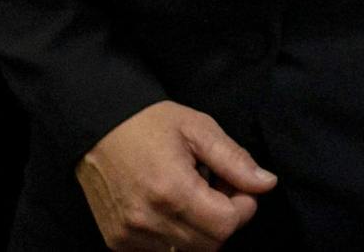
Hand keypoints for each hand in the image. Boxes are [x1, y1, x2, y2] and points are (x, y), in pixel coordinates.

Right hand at [75, 100, 275, 250]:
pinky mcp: (117, 242)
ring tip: (194, 196)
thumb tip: (266, 184)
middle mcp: (148, 220)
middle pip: (210, 245)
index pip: (226, 226)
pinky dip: (176, 236)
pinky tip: (172, 207)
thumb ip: (234, 160)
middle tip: (218, 189)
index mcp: (171, 190)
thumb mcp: (199, 129)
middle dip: (224, 220)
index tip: (238, 187)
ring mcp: (129, 235)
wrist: (96, 129)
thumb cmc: (150, 124)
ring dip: (200, 230)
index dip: (243, 208)